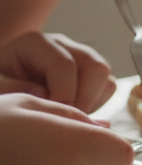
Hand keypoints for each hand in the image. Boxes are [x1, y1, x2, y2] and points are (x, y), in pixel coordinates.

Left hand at [0, 31, 116, 113]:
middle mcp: (65, 46)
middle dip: (84, 100)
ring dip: (92, 104)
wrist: (1, 87)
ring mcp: (81, 59)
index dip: (63, 95)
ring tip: (66, 117)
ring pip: (107, 80)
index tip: (52, 118)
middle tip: (64, 121)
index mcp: (37, 44)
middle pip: (96, 67)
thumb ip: (17, 90)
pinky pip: (107, 91)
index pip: (65, 65)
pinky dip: (95, 106)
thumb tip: (52, 98)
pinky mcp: (90, 75)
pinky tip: (71, 114)